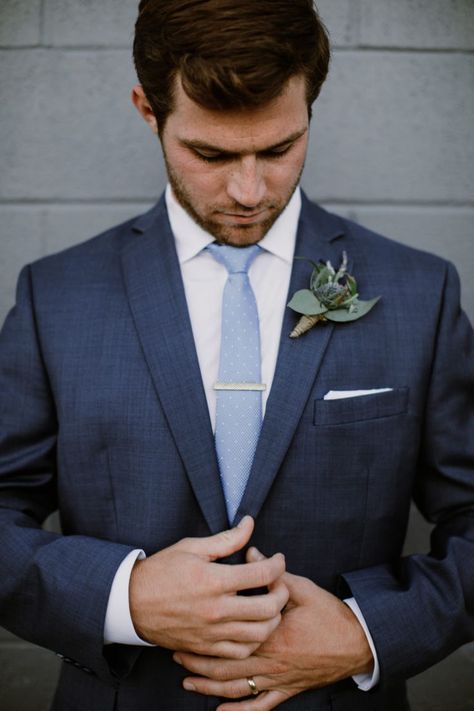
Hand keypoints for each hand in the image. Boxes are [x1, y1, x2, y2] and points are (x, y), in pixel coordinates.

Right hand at [129, 517, 288, 658]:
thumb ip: (226, 539)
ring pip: (260, 634)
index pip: (262, 574)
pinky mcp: (206, 647)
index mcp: (213, 580)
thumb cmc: (162, 570)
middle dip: (282, 592)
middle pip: (268, 608)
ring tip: (269, 604)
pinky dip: (254, 640)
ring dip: (272, 619)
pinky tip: (253, 624)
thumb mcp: (192, 547)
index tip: (278, 559)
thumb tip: (250, 524)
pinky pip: (241, 651)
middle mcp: (215, 609)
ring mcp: (211, 632)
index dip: (278, 564)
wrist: (132, 602)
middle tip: (279, 582)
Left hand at [174, 547, 372, 709]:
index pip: (231, 636)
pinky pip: (259, 706)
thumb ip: (274, 575)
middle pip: (226, 666)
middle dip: (199, 662)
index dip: (207, 634)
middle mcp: (271, 661)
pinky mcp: (287, 690)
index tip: (188, 626)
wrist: (358, 644)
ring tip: (188, 680)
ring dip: (210, 685)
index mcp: (272, 634)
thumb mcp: (302, 589)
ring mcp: (278, 679)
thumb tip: (251, 553)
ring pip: (236, 689)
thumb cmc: (329, 615)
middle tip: (177, 653)